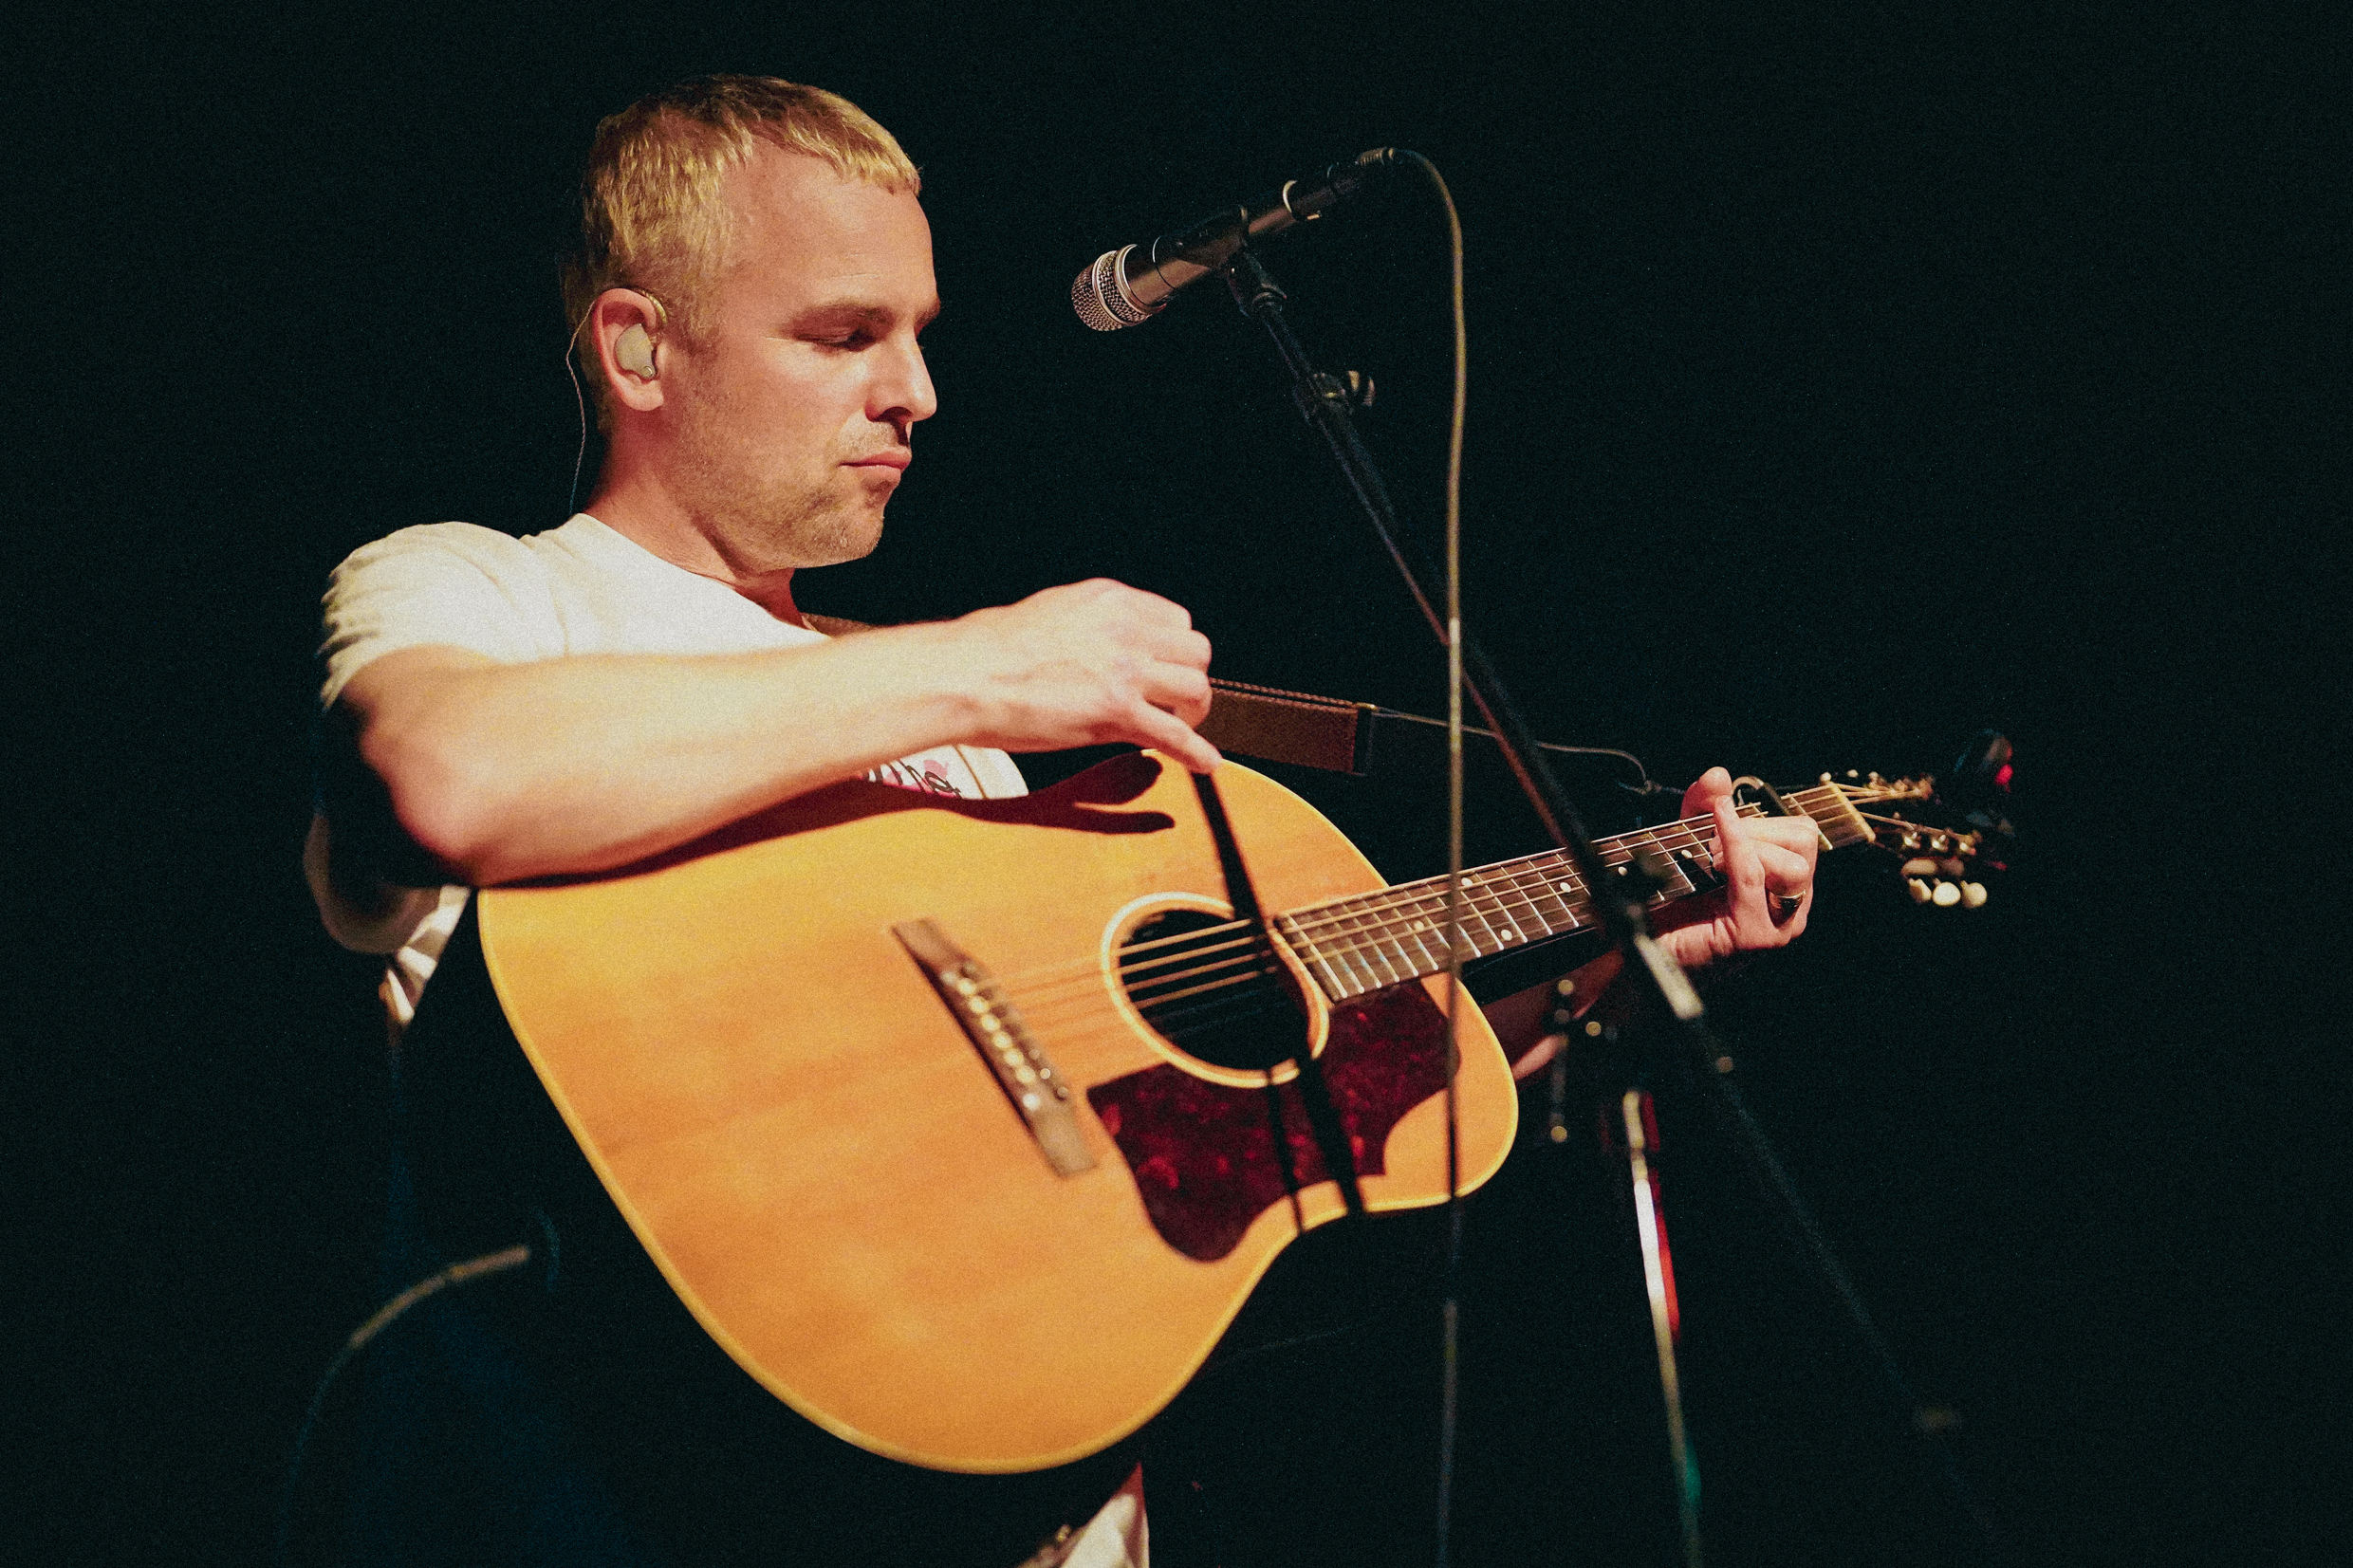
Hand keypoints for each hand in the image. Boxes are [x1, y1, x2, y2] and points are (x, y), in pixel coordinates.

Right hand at [943, 580, 1219, 770]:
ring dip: (1194, 712)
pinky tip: (1205, 762)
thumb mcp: (1052, 612)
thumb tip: (1099, 646)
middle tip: (1177, 699)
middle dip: (1190, 677)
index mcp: (1109, 601)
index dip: (1175, 650)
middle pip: (1195, 651)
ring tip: (1183, 727)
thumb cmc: (990, 649)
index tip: (1168, 668)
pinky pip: (1175, 735)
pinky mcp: (1117, 712)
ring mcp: (1124, 671)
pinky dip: (1196, 752)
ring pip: (1195, 689)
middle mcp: (1125, 630)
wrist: (967, 675)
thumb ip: (1089, 625)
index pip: (1175, 620)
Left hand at [1652, 766, 1818, 966]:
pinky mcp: (1757, 936)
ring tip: (1713, 861)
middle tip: (1717, 844)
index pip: (1802, 832)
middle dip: (1760, 829)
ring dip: (1749, 848)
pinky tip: (1712, 850)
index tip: (1721, 820)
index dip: (1763, 817)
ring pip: (1795, 864)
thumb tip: (1719, 776)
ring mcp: (1779, 924)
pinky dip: (1735, 851)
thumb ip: (1702, 807)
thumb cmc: (1673, 901)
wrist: (1646, 946)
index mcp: (1785, 881)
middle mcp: (1791, 904)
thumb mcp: (1688, 840)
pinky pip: (1754, 878)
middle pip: (1806, 841)